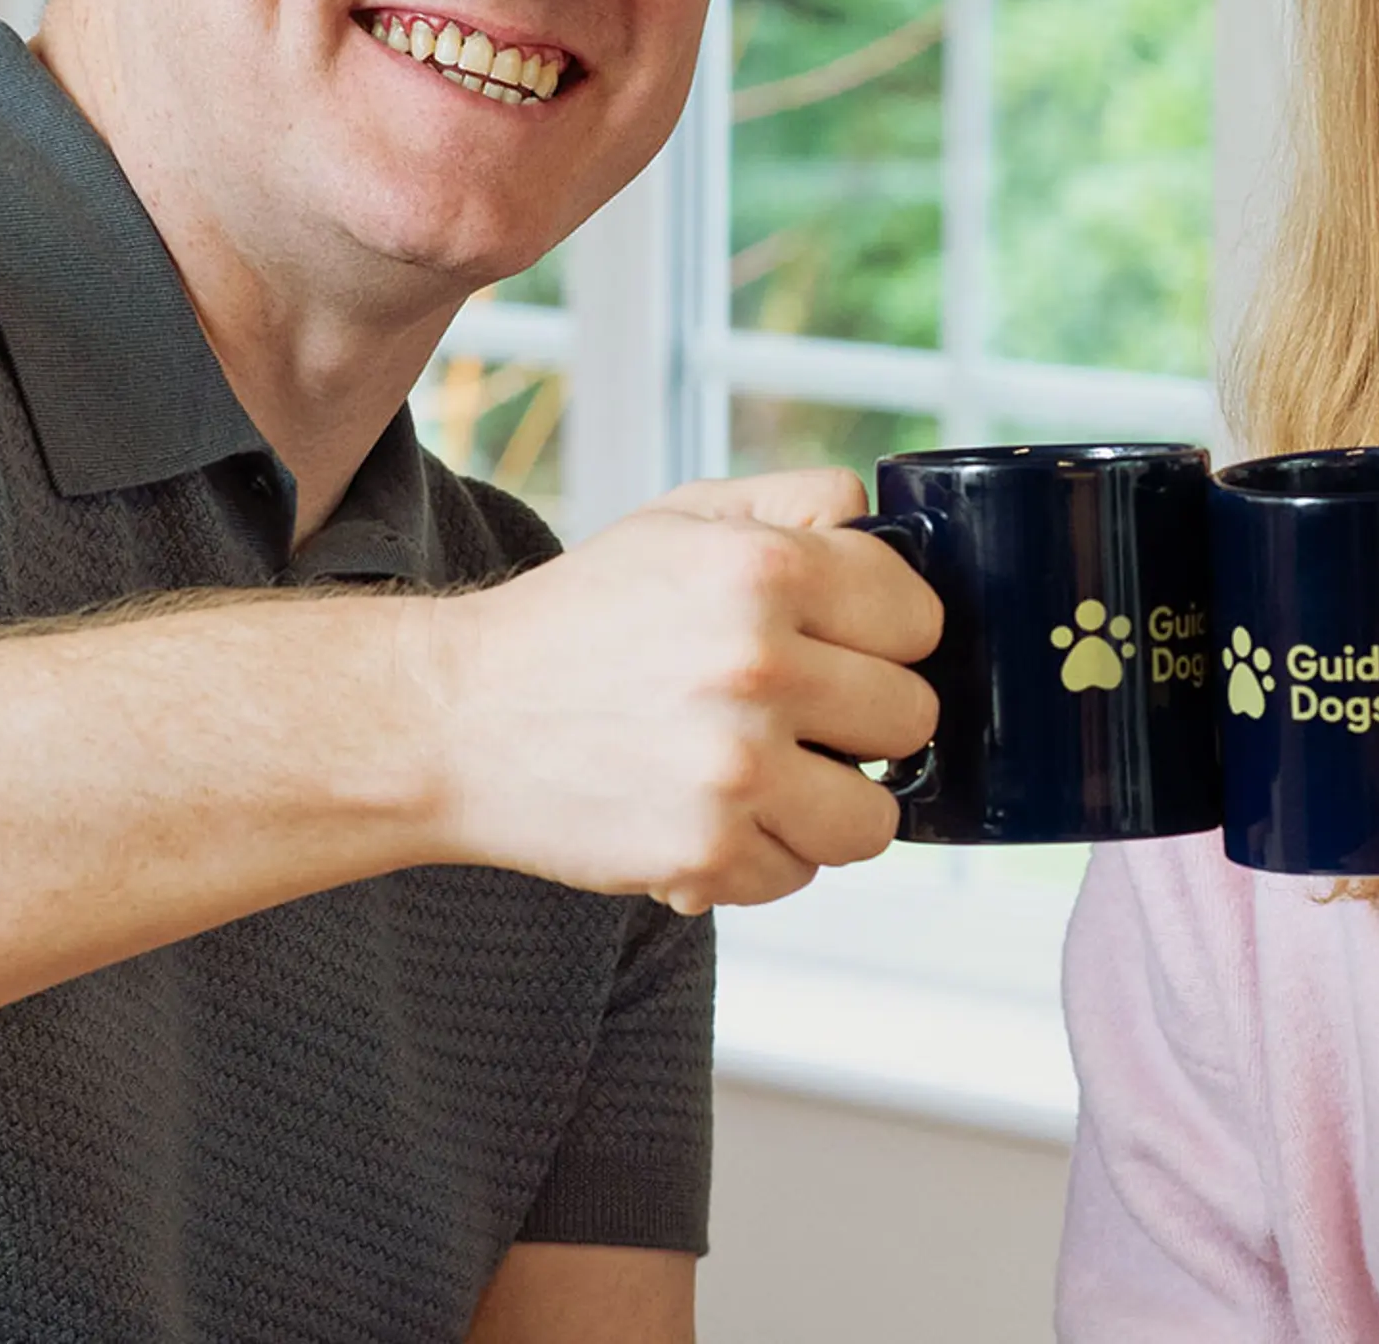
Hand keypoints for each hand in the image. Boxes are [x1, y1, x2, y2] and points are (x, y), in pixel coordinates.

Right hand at [428, 468, 940, 913]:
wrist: (457, 718)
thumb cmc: (579, 619)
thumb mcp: (683, 521)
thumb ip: (799, 505)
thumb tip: (882, 522)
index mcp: (765, 568)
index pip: (920, 618)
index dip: (890, 636)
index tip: (847, 649)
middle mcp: (759, 664)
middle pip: (913, 719)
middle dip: (864, 721)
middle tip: (800, 716)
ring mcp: (735, 767)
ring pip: (874, 819)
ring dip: (828, 804)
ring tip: (768, 776)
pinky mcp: (704, 851)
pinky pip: (797, 873)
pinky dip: (760, 855)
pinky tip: (708, 814)